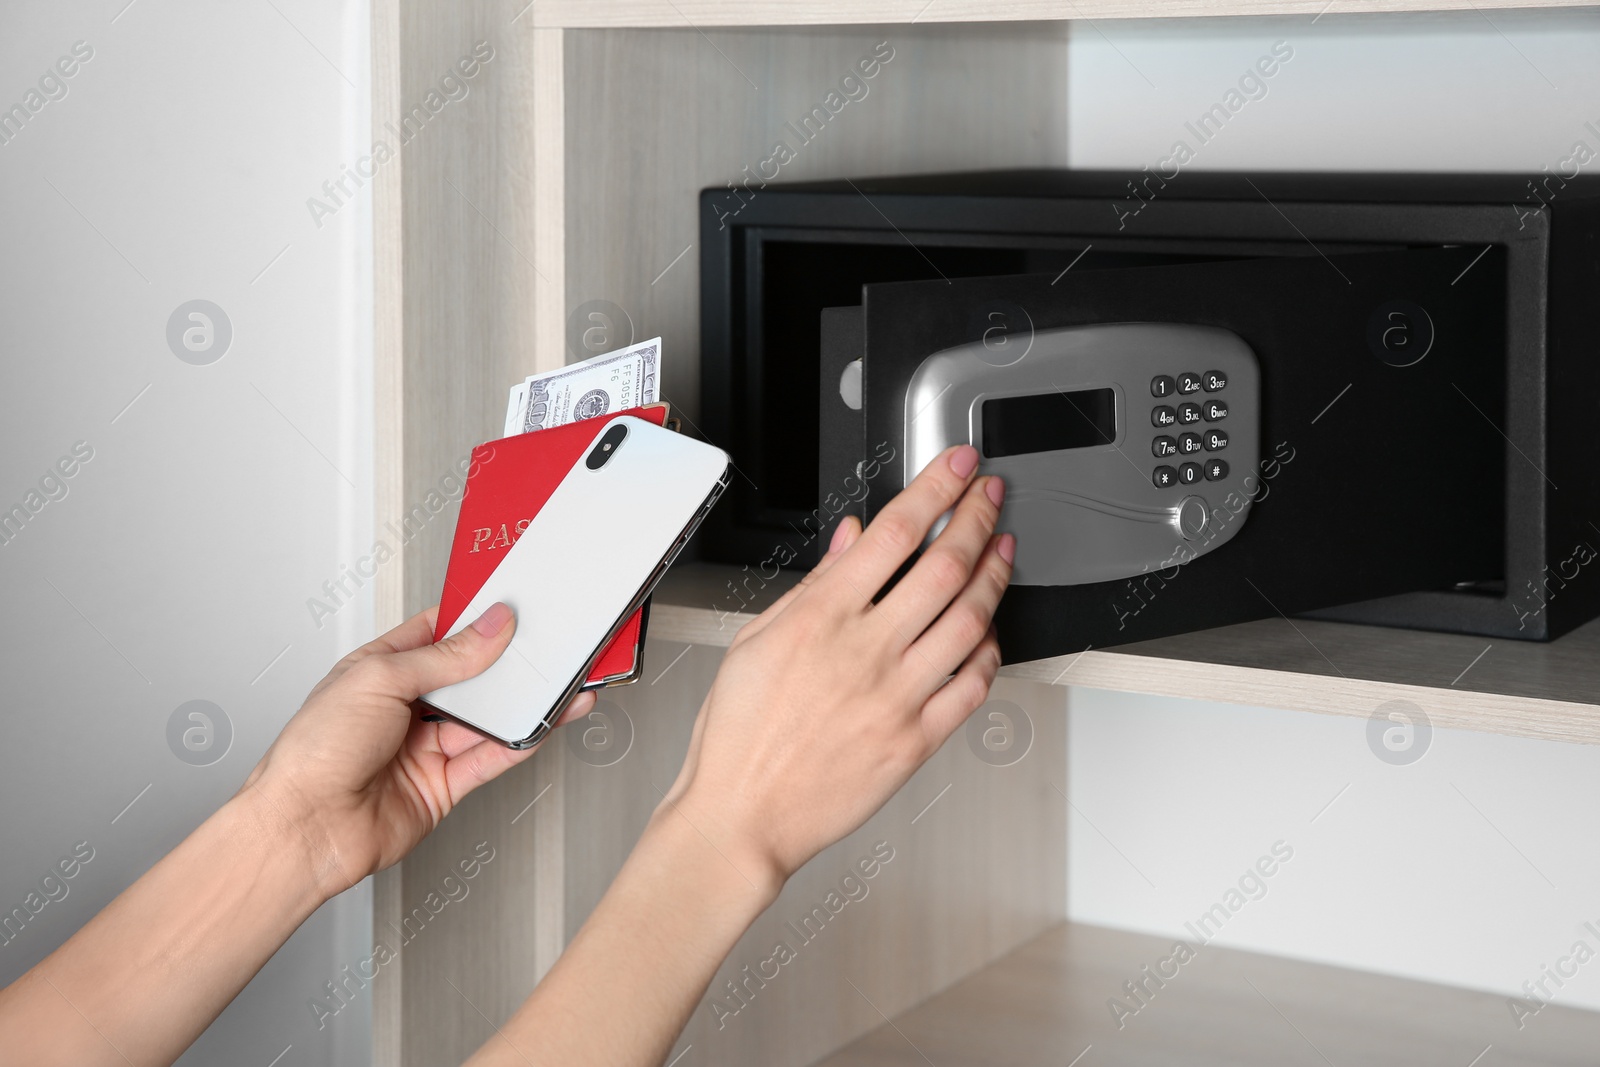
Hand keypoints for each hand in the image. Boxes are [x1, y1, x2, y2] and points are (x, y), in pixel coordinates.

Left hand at [240, 603, 594, 899]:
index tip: (511, 606)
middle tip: (545, 645)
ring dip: (522, 703)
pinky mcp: (442, 785)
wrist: (303, 830)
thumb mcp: (379, 680)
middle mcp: (403, 708)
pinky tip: (541, 724)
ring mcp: (424, 748)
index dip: (474, 619)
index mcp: (379, 670)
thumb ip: (445, 657)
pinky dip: (520, 741)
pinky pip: (490, 758)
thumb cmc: (312, 755)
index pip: (437, 633)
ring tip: (558, 685)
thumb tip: (489, 629)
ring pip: (486, 719)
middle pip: (469, 678)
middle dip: (507, 663)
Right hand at [659, 444, 1012, 892]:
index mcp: (821, 617)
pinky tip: (990, 632)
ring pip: (969, 620)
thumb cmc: (739, 736)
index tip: (956, 466)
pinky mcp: (916, 741)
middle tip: (991, 496)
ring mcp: (896, 697)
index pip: (895, 531)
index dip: (936, 488)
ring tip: (1003, 552)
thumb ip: (814, 584)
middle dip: (978, 518)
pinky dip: (989, 651)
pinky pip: (971, 686)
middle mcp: (865, 651)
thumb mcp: (757, 639)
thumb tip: (852, 539)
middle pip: (944, 566)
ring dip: (995, 577)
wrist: (742, 815)